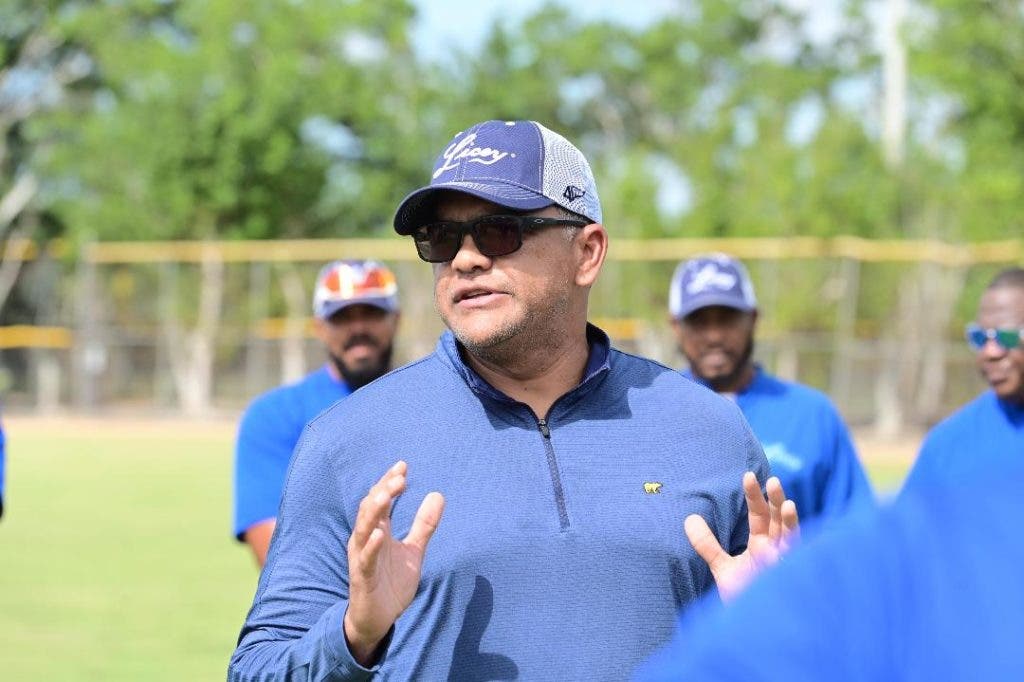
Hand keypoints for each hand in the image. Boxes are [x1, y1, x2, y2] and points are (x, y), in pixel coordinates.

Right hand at [343, 461, 444, 665]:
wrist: (378, 618)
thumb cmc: (392, 582)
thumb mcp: (414, 551)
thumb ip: (424, 525)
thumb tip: (438, 495)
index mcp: (378, 531)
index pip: (380, 500)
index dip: (389, 483)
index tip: (403, 466)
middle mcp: (366, 540)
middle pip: (371, 509)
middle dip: (383, 490)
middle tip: (399, 475)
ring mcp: (362, 557)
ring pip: (363, 529)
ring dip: (373, 512)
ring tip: (385, 495)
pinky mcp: (362, 577)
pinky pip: (365, 559)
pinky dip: (371, 545)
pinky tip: (379, 534)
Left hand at [685, 471, 798, 601]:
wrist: (752, 629)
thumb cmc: (743, 598)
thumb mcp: (722, 568)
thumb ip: (707, 545)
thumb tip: (689, 519)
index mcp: (761, 544)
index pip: (759, 515)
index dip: (755, 496)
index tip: (747, 475)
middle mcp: (776, 551)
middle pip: (778, 521)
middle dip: (776, 501)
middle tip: (772, 480)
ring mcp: (785, 566)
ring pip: (792, 539)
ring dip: (790, 522)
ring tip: (787, 504)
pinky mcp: (789, 581)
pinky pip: (794, 565)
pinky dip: (793, 554)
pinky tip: (789, 543)